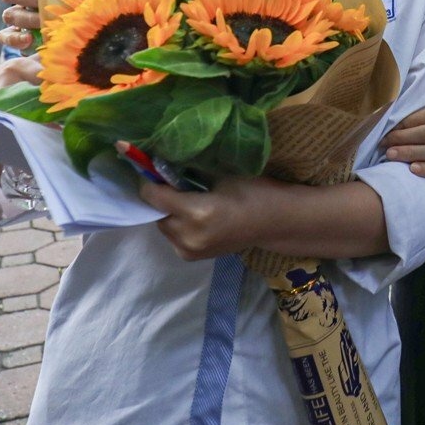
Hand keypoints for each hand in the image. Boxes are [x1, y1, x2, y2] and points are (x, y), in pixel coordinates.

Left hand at [139, 175, 261, 260]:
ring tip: (189, 201)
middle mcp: (188, 236)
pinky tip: (196, 217)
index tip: (151, 168)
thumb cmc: (252, 191)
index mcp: (196, 212)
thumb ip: (188, 176)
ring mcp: (190, 250)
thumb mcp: (219, 176)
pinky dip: (178, 225)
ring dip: (169, 212)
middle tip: (177, 184)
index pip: (154, 196)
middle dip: (162, 197)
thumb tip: (159, 167)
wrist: (274, 222)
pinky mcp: (192, 257)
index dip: (150, 181)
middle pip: (157, 212)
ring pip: (164, 226)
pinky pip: (173, 237)